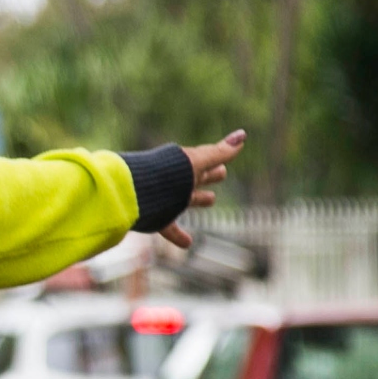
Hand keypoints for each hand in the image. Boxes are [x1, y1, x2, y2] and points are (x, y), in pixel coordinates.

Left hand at [159, 129, 245, 249]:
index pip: (206, 161)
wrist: (135, 191)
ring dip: (197, 198)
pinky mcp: (157, 218)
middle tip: (221, 173)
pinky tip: (188, 244)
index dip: (217, 160)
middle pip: (198, 178)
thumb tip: (242, 135)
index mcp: (185, 167)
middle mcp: (176, 181)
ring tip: (210, 200)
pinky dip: (178, 236)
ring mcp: (166, 200)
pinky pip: (170, 228)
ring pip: (186, 199)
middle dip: (208, 175)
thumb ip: (219, 152)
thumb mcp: (196, 162)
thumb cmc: (166, 173)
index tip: (227, 162)